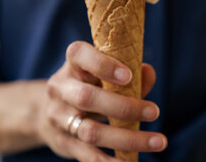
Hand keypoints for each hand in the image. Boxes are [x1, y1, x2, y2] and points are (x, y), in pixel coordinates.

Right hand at [37, 41, 166, 160]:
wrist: (47, 111)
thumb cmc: (89, 86)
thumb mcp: (103, 74)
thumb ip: (128, 73)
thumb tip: (148, 73)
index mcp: (71, 65)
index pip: (78, 54)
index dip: (102, 65)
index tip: (129, 76)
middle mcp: (60, 89)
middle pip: (86, 98)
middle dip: (123, 107)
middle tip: (155, 112)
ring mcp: (58, 117)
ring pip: (90, 131)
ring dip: (128, 138)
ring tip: (158, 141)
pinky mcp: (63, 142)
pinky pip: (88, 156)